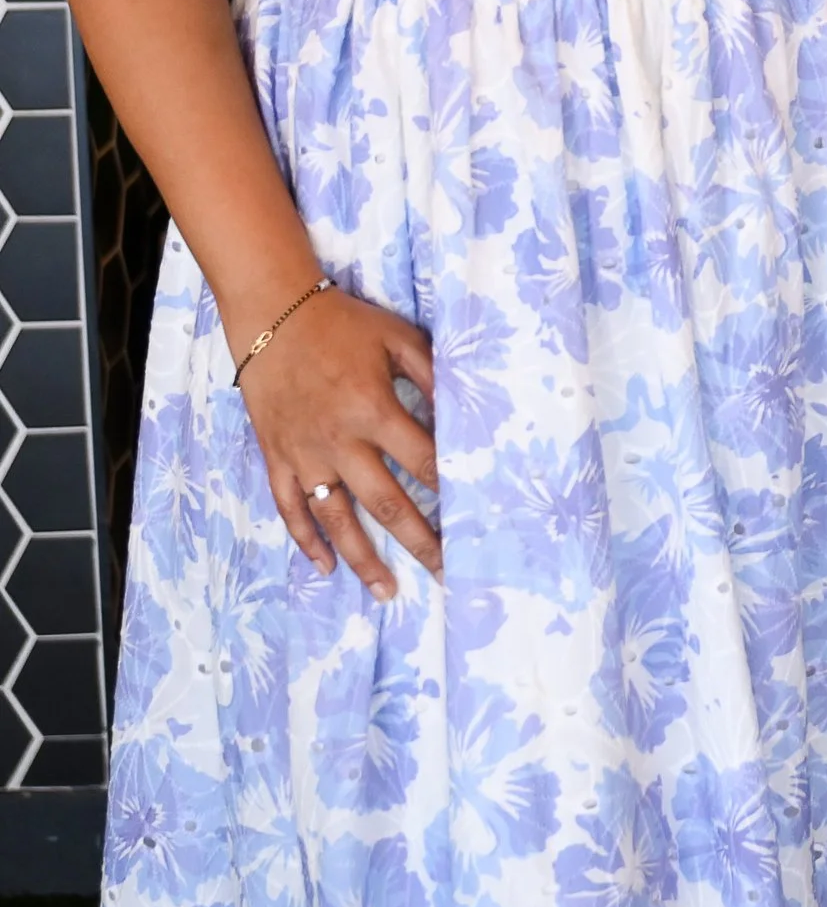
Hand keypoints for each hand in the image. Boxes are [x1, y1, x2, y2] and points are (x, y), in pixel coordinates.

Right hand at [233, 284, 440, 597]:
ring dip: (363, 558)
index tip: (474, 516)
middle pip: (387, 503)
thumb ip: (432, 374)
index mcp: (374, 410)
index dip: (451, 489)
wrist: (272, 315)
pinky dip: (307, 541)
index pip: (423, 462)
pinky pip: (291, 508)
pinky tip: (326, 567)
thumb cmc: (343, 324)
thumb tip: (463, 408)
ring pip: (337, 519)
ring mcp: (305, 455)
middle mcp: (340, 442)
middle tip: (445, 572)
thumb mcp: (397, 338)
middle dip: (420, 541)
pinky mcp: (277, 457)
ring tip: (388, 591)